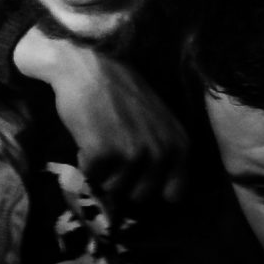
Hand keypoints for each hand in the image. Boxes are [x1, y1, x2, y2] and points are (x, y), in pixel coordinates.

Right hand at [15, 27, 189, 209]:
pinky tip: (86, 139)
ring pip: (113, 189)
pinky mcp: (103, 153)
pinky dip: (84, 161)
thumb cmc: (121, 91)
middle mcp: (162, 153)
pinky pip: (91, 175)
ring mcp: (133, 154)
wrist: (89, 68)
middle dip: (123, 182)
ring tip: (99, 144)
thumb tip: (156, 191)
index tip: (138, 180)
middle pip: (140, 196)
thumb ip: (163, 151)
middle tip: (113, 160)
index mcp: (180, 146)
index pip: (174, 194)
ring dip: (102, 172)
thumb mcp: (158, 121)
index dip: (153, 189)